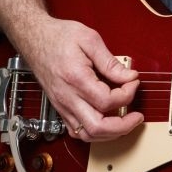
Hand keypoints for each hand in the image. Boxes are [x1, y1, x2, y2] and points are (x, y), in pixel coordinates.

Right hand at [19, 14, 142, 140]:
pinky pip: (77, 131)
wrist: (35, 38)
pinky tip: (107, 122)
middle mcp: (67, 97)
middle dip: (123, 126)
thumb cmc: (58, 37)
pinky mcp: (60, 108)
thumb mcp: (89, 40)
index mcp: (76, 79)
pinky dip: (95, 132)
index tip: (133, 82)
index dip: (127, 95)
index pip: (107, 101)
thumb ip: (111, 62)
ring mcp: (62, 105)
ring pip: (87, 135)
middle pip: (97, 127)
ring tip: (125, 121)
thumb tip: (129, 76)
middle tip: (137, 116)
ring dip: (110, 133)